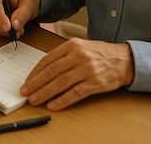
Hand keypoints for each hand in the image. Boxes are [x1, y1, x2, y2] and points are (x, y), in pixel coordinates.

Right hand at [0, 0, 40, 37]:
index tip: (8, 27)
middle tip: (18, 29)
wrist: (25, 3)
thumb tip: (15, 24)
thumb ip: (23, 13)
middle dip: (3, 26)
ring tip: (17, 29)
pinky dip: (2, 33)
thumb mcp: (30, 3)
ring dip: (3, 31)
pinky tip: (11, 30)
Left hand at [20, 38, 134, 110]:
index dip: (35, 72)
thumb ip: (63, 55)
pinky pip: (75, 93)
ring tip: (35, 100)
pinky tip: (53, 105)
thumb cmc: (100, 54)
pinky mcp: (96, 83)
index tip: (27, 80)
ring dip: (45, 93)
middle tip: (25, 92)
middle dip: (36, 83)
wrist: (125, 59)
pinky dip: (62, 100)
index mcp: (72, 45)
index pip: (48, 59)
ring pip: (61, 83)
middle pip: (52, 72)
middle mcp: (79, 56)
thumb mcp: (80, 47)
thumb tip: (42, 70)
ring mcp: (88, 70)